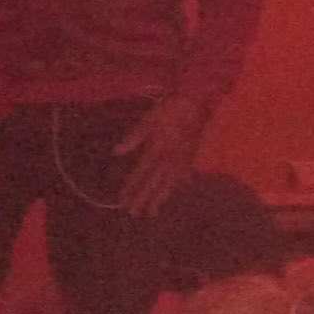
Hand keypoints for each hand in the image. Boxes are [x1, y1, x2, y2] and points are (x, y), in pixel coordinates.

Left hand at [115, 95, 212, 216]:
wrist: (197, 100)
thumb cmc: (171, 107)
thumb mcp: (148, 119)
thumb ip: (134, 137)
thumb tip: (116, 152)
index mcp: (158, 150)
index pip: (141, 173)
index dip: (131, 187)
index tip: (123, 201)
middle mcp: (170, 158)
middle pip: (155, 183)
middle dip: (144, 199)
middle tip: (134, 214)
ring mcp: (183, 157)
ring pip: (170, 182)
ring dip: (161, 196)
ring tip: (154, 210)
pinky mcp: (192, 153)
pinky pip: (185, 173)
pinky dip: (181, 182)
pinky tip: (181, 188)